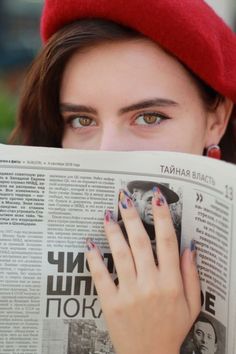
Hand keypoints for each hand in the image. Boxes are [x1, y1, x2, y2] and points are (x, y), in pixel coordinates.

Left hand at [86, 188, 200, 353]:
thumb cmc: (172, 329)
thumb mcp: (192, 305)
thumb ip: (192, 275)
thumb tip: (189, 247)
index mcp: (171, 282)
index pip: (167, 242)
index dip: (162, 217)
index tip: (157, 199)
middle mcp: (150, 283)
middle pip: (140, 242)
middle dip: (132, 216)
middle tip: (124, 198)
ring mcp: (129, 292)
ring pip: (120, 254)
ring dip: (113, 231)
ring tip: (107, 214)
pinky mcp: (111, 302)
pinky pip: (101, 276)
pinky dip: (94, 258)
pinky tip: (90, 243)